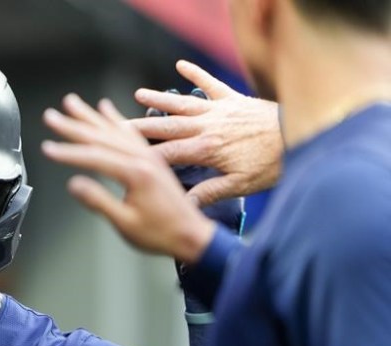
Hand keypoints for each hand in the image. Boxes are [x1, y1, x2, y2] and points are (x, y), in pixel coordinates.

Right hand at [40, 93, 214, 264]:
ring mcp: (149, 156)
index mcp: (136, 173)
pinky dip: (116, 119)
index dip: (68, 152)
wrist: (193, 236)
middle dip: (74, 125)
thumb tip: (73, 184)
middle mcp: (143, 158)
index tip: (47, 148)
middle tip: (51, 116)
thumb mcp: (126, 223)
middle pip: (102, 136)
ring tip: (72, 103)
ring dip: (92, 115)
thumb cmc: (161, 234)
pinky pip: (132, 132)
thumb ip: (99, 201)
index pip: (94, 157)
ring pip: (115, 129)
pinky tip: (107, 109)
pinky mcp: (153, 158)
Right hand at [129, 60, 281, 205]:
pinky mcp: (234, 100)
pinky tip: (181, 65)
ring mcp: (220, 110)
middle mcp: (208, 126)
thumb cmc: (273, 164)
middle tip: (116, 125)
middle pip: (167, 126)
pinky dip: (197, 74)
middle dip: (140, 127)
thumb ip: (209, 193)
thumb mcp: (241, 186)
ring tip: (138, 94)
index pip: (167, 154)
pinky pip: (212, 84)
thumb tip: (184, 204)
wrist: (304, 136)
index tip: (122, 157)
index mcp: (207, 150)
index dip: (143, 157)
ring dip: (160, 99)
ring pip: (183, 104)